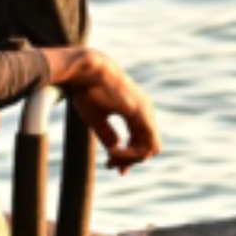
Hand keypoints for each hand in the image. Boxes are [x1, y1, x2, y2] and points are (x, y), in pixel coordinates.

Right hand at [45, 48, 161, 173]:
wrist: (86, 70)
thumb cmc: (87, 91)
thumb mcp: (96, 119)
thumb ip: (108, 136)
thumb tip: (115, 151)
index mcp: (135, 113)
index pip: (140, 142)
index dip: (128, 157)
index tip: (109, 163)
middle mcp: (145, 112)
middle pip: (146, 148)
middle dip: (129, 160)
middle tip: (110, 165)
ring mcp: (146, 112)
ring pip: (150, 149)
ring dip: (130, 159)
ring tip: (110, 159)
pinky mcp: (143, 113)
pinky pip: (148, 143)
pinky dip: (133, 153)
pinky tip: (114, 152)